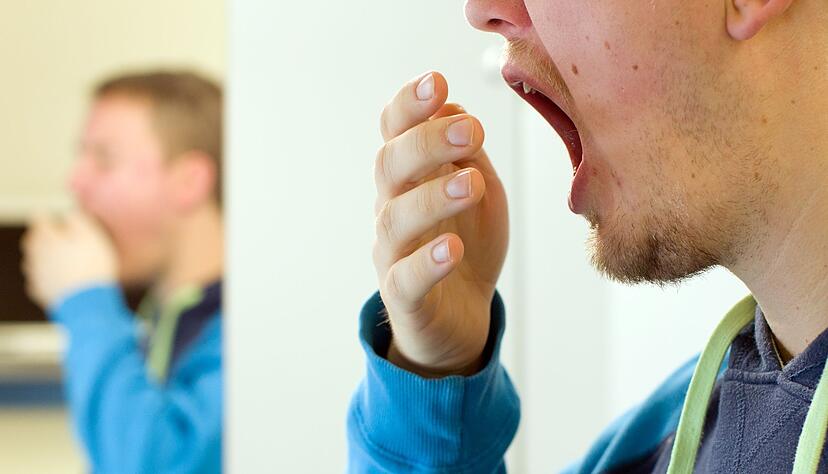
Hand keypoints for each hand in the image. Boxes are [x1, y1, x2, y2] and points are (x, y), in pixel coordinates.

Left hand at [21, 212, 117, 308]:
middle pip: (33, 239)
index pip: (39, 217)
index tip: (66, 222)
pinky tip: (63, 279)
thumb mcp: (91, 234)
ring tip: (66, 261)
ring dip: (47, 257)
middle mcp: (34, 253)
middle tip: (65, 240)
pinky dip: (49, 277)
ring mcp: (35, 274)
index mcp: (45, 236)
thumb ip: (77, 218)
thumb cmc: (91, 265)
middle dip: (46, 237)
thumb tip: (69, 214)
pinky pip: (40, 279)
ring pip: (35, 260)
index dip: (53, 218)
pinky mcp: (40, 291)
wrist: (87, 302)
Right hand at [373, 71, 508, 377]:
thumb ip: (468, 155)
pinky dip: (428, 262)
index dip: (409, 106)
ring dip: (433, 197)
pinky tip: (454, 249)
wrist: (463, 314)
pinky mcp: (405, 298)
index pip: (394, 133)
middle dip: (426, 143)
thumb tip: (455, 109)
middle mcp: (392, 209)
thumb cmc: (469, 243)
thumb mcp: (480, 191)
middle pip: (390, 167)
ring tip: (472, 184)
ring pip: (396, 220)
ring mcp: (393, 254)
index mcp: (409, 177)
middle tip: (470, 129)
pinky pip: (406, 279)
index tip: (438, 81)